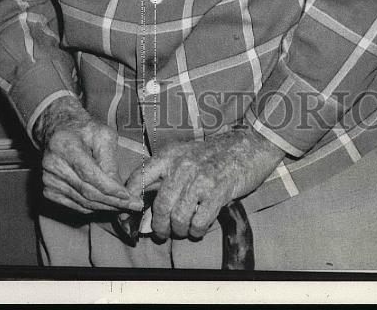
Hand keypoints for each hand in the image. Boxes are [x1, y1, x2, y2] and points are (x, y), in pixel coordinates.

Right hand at [35, 97, 142, 215]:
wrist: (59, 130)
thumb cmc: (84, 130)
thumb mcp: (103, 135)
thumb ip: (110, 160)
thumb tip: (118, 189)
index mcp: (65, 146)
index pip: (90, 175)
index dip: (111, 189)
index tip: (130, 197)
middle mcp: (53, 165)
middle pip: (87, 192)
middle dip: (113, 202)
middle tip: (133, 206)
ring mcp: (48, 180)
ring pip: (82, 203)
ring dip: (105, 207)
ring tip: (124, 206)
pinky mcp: (48, 191)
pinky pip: (75, 206)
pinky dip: (92, 208)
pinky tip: (106, 205)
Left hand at [124, 126, 283, 239]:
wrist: (249, 144)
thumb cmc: (214, 153)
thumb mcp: (185, 155)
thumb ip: (166, 174)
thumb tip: (144, 203)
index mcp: (169, 155)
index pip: (138, 178)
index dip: (129, 201)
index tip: (127, 216)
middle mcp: (182, 165)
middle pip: (160, 206)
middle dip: (159, 226)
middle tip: (162, 232)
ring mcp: (201, 178)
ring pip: (178, 217)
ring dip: (180, 230)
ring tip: (184, 229)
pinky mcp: (218, 191)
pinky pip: (199, 222)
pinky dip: (197, 230)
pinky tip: (199, 227)